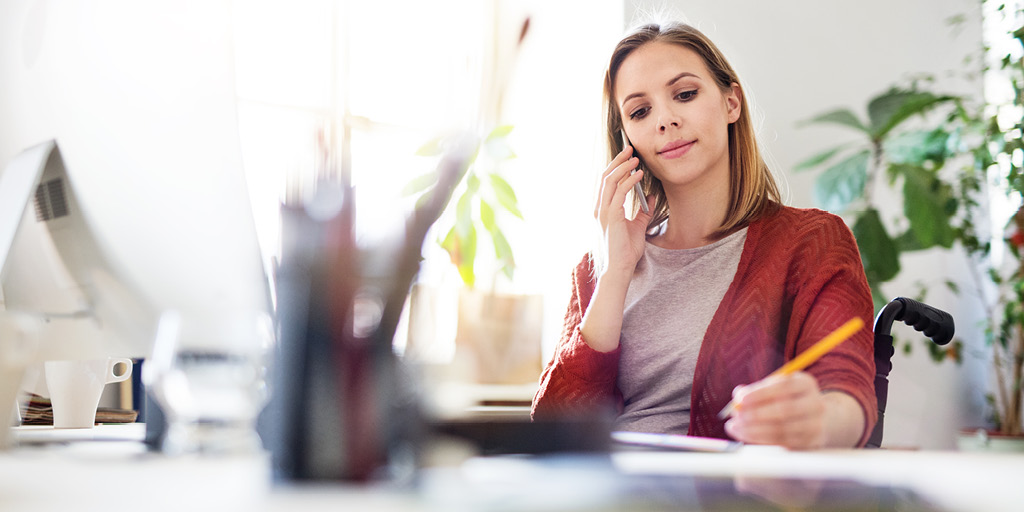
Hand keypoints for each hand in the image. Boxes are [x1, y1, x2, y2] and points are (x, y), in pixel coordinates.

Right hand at [594, 145, 652, 274]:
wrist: (621, 268)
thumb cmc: (626, 251)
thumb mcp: (638, 226)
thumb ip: (643, 212)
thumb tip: (652, 198)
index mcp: (602, 210)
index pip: (605, 182)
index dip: (615, 167)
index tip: (627, 157)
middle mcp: (599, 208)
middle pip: (605, 177)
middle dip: (618, 161)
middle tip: (630, 149)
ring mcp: (604, 212)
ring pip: (610, 181)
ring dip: (623, 167)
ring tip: (635, 159)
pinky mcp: (612, 216)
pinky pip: (619, 192)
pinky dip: (629, 180)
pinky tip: (639, 174)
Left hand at [723, 372, 827, 449]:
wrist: (815, 419)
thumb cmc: (787, 399)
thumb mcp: (774, 388)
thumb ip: (755, 390)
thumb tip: (737, 396)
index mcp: (806, 383)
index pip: (783, 386)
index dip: (760, 393)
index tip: (740, 399)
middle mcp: (815, 403)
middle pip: (784, 409)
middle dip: (756, 414)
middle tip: (737, 416)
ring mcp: (815, 425)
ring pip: (782, 429)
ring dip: (754, 429)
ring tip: (735, 427)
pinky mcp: (809, 443)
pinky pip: (782, 443)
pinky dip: (760, 439)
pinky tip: (745, 435)